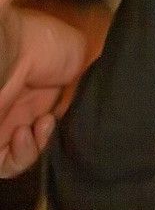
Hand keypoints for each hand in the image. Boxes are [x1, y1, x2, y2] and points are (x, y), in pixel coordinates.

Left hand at [0, 8, 87, 177]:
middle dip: (59, 136)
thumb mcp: (81, 51)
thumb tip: (92, 100)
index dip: (75, 120)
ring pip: (30, 154)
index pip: (62, 113)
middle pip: (48, 136)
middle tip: (58, 121)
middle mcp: (25, 105)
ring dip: (41, 146)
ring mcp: (8, 124)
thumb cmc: (47, 46)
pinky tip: (24, 134)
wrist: (15, 53)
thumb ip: (88, 79)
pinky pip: (8, 164)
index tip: (81, 114)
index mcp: (45, 85)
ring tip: (42, 124)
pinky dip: (22, 156)